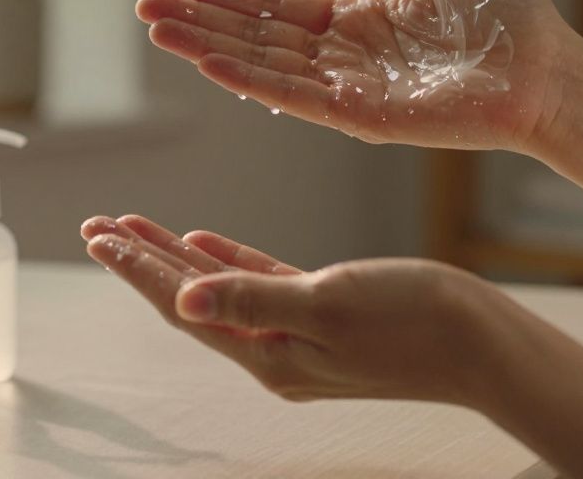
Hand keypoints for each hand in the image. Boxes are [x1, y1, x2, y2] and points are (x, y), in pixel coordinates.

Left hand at [80, 214, 504, 406]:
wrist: (485, 344)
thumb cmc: (416, 323)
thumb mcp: (326, 305)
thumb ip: (252, 299)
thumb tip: (184, 302)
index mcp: (268, 353)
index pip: (184, 305)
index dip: (138, 269)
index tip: (99, 237)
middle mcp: (274, 349)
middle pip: (189, 298)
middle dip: (141, 261)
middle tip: (97, 228)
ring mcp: (297, 333)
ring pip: (218, 287)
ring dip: (174, 256)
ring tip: (132, 228)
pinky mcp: (324, 312)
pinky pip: (257, 282)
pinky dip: (227, 259)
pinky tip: (203, 238)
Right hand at [136, 0, 582, 151]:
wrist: (548, 69)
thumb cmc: (505, 20)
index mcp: (356, 22)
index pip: (274, 10)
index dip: (226, 0)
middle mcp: (342, 58)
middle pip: (255, 38)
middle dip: (200, 24)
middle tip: (146, 10)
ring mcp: (348, 89)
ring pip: (263, 66)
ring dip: (208, 49)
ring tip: (160, 30)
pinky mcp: (362, 116)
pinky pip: (296, 96)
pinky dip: (250, 79)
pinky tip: (210, 62)